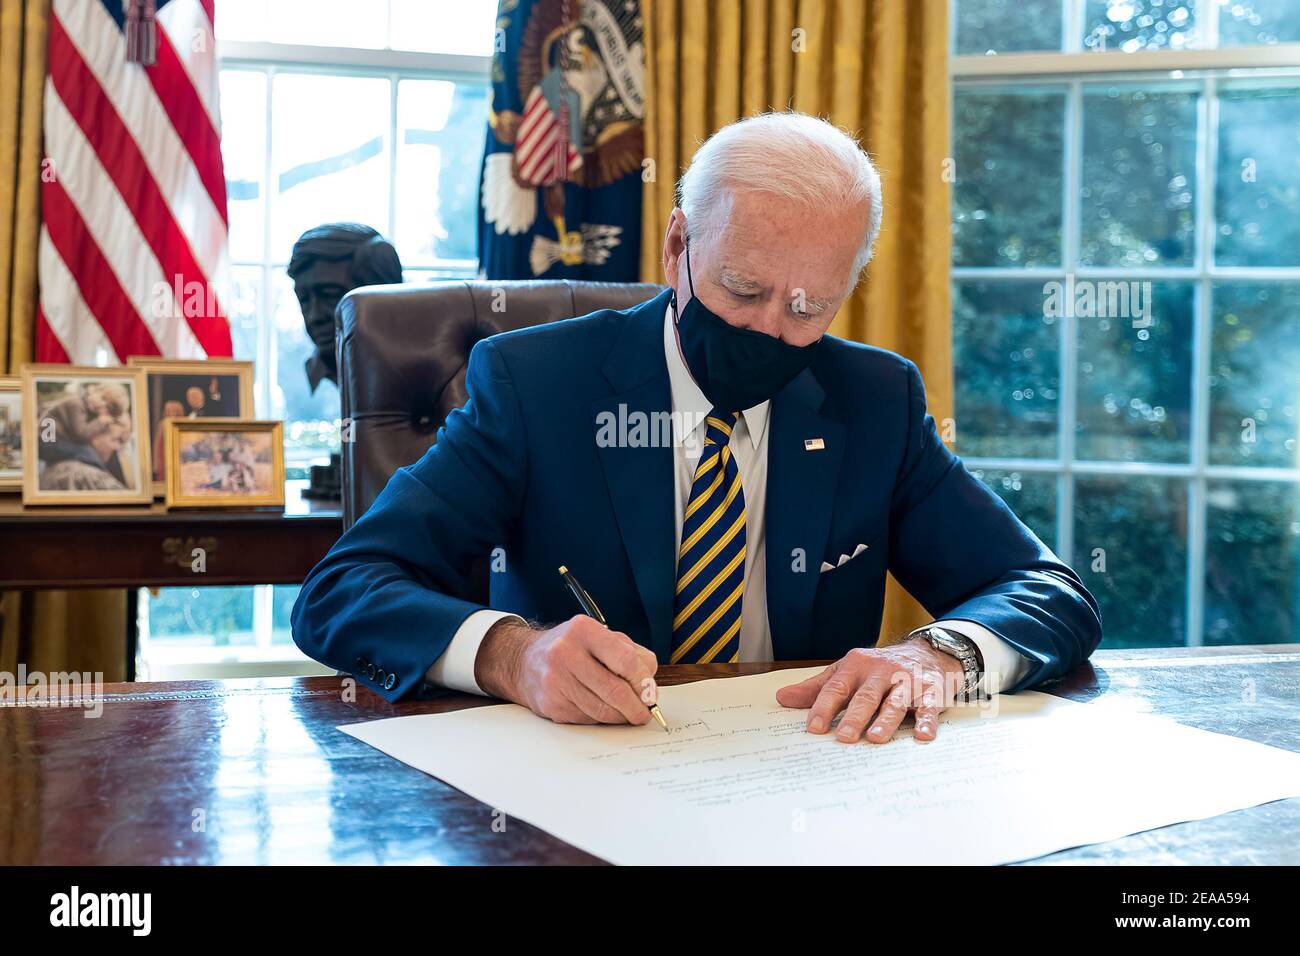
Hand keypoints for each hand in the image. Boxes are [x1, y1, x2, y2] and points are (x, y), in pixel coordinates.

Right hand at [474, 614, 659, 725]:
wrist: (524, 661)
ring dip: (621, 717)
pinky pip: (587, 718)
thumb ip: (630, 653)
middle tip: (645, 712)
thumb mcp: (599, 637)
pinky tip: (604, 711)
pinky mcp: (551, 704)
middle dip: (636, 707)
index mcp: (584, 631)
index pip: (626, 660)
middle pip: (615, 690)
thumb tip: (649, 686)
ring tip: (628, 714)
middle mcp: (566, 653)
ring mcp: (556, 681)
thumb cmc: (571, 648)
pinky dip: (602, 719)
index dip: (643, 681)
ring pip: (602, 710)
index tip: (650, 692)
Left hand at [774, 640, 966, 743]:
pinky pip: (929, 707)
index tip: (813, 728)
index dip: (823, 707)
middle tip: (844, 737)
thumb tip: (782, 698)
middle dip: (854, 717)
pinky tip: (923, 736)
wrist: (924, 651)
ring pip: (895, 702)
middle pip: (866, 696)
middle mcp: (881, 672)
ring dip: (886, 720)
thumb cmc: (877, 669)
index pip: (836, 688)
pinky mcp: (930, 691)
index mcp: (856, 666)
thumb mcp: (846, 672)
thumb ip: (817, 687)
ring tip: (875, 738)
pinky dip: (927, 722)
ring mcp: (907, 681)